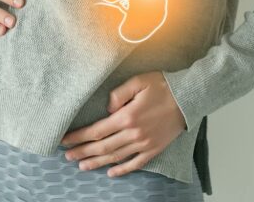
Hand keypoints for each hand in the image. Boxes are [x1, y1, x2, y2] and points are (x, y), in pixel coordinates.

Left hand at [59, 71, 185, 176]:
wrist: (188, 98)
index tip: (65, 139)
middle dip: (82, 151)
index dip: (79, 136)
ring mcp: (144, 144)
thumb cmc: (163, 86)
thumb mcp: (138, 81)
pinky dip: (122, 169)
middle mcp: (134, 134)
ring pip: (115, 157)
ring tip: (82, 165)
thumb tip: (106, 109)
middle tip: (67, 155)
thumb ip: (118, 94)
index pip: (96, 130)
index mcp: (127, 116)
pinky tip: (110, 173)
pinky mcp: (154, 149)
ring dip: (97, 162)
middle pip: (102, 146)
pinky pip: (135, 164)